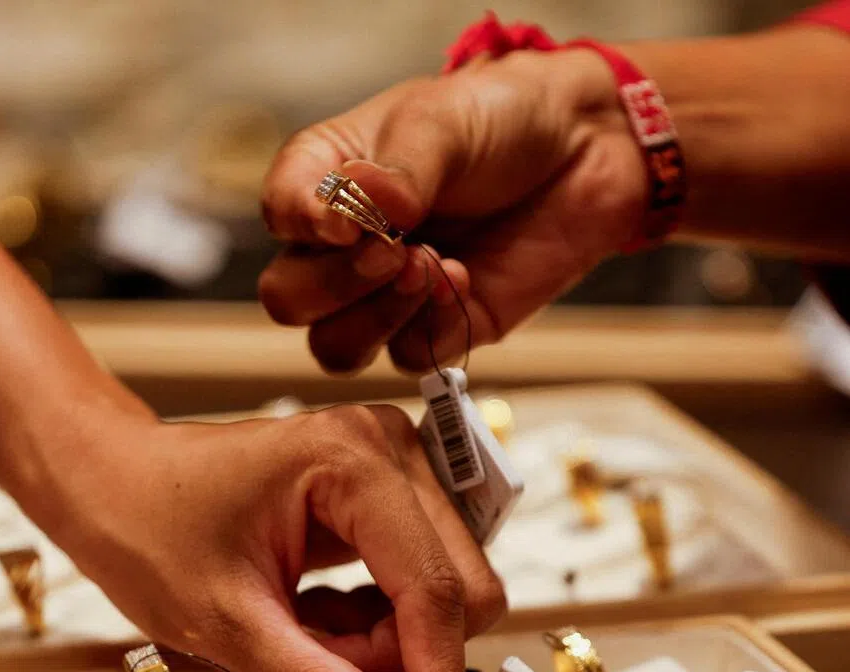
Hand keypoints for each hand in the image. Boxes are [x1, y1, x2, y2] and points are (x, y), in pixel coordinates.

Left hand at [35, 404, 504, 671]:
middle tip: (318, 666)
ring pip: (441, 593)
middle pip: (457, 589)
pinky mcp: (384, 494)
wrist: (110, 480)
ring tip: (299, 634)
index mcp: (353, 461)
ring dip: (382, 642)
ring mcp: (392, 469)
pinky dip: (372, 623)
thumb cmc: (146, 526)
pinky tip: (310, 614)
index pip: (434, 590)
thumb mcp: (226, 624)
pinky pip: (415, 584)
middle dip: (396, 654)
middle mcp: (389, 450)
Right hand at [258, 48, 644, 372]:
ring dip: (377, 316)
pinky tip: (466, 279)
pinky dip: (433, 326)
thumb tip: (365, 212)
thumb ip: (396, 172)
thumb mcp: (441, 123)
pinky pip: (406, 357)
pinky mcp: (432, 331)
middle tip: (395, 249)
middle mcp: (342, 247)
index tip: (346, 220)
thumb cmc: (501, 121)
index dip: (302, 226)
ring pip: (334, 348)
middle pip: (290, 300)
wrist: (584, 153)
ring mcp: (383, 297)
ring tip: (431, 267)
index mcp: (326, 182)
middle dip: (336, 284)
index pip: (279, 215)